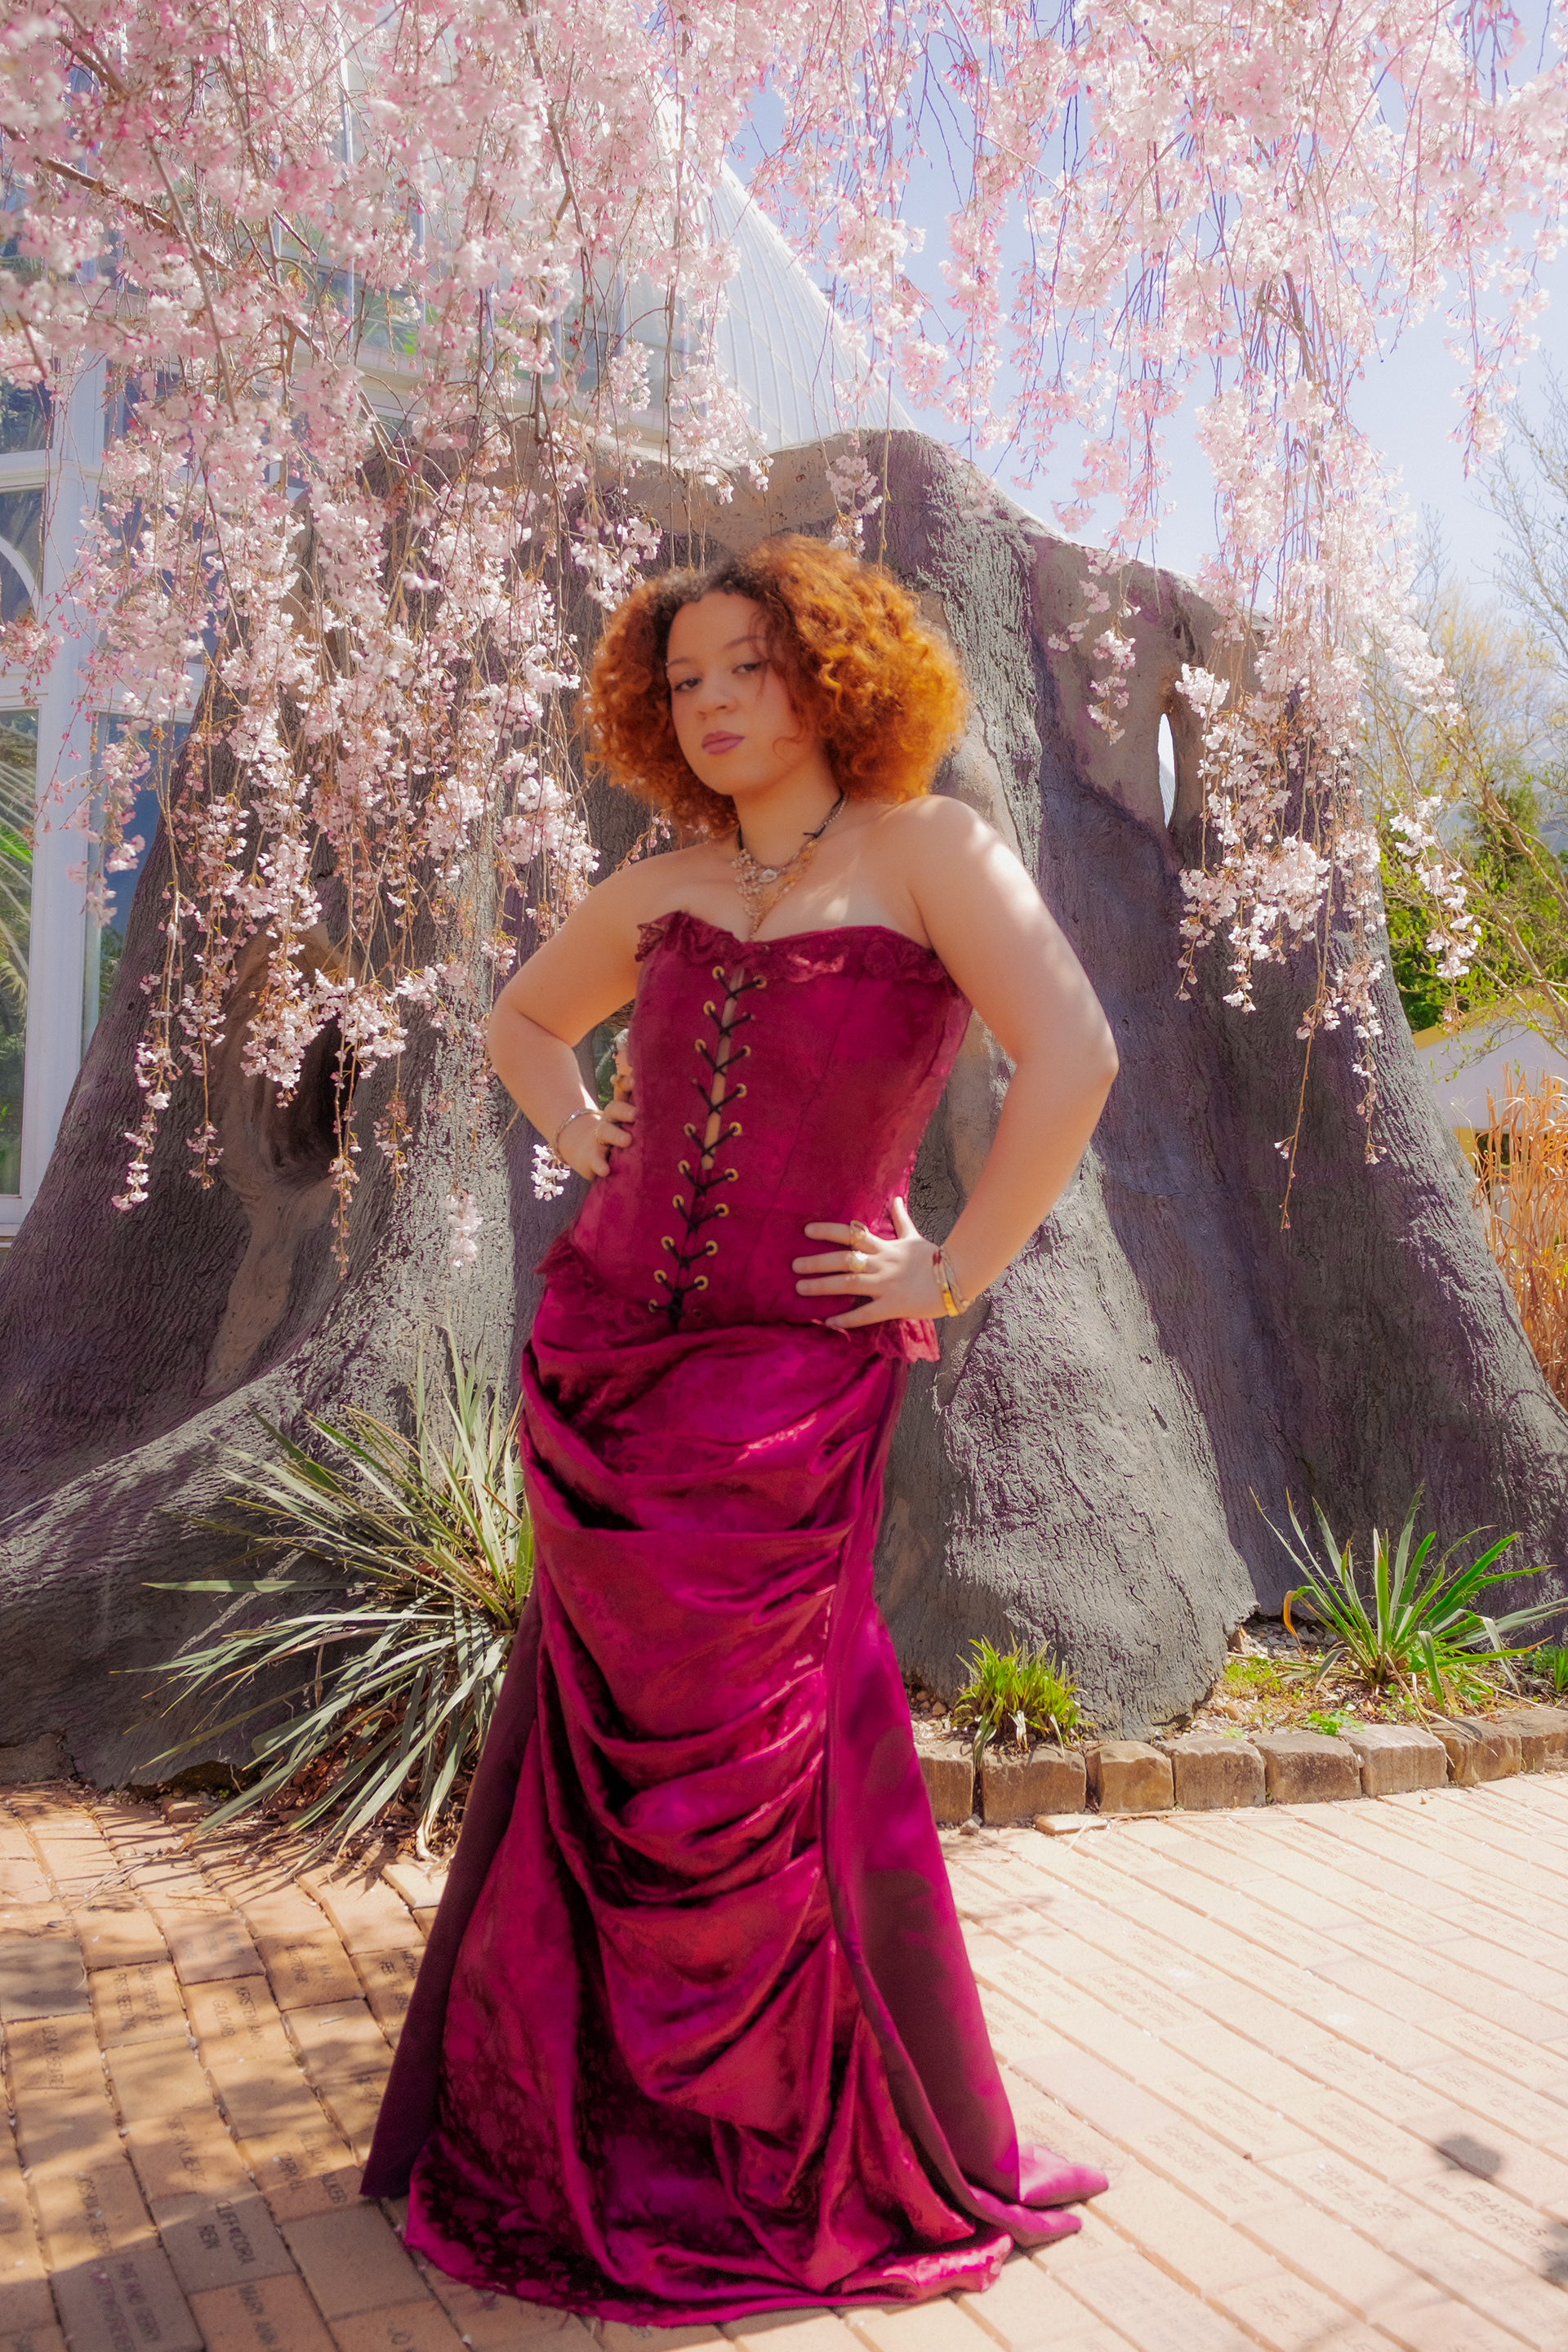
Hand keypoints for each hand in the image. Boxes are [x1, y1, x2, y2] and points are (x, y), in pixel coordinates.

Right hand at [558, 1089, 635, 1179]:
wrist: (585, 1152)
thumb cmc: (615, 1136)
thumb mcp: (625, 1124)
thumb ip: (638, 1113)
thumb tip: (670, 1096)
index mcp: (619, 1112)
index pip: (622, 1095)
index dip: (626, 1085)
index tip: (634, 1080)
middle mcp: (609, 1122)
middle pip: (613, 1110)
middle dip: (624, 1110)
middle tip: (636, 1114)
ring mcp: (598, 1139)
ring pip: (605, 1132)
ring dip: (616, 1135)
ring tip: (627, 1141)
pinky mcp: (591, 1158)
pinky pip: (595, 1160)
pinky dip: (599, 1165)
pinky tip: (604, 1170)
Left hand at [793, 1197, 945, 1330]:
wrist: (957, 1276)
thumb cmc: (935, 1257)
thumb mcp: (914, 1235)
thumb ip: (900, 1220)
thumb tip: (894, 1198)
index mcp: (884, 1247)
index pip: (851, 1234)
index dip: (828, 1231)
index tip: (807, 1230)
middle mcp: (880, 1263)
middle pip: (843, 1259)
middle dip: (817, 1262)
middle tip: (794, 1266)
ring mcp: (885, 1284)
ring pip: (848, 1283)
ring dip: (823, 1286)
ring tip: (800, 1288)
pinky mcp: (893, 1305)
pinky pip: (866, 1313)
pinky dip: (847, 1318)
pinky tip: (829, 1321)